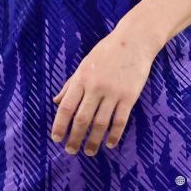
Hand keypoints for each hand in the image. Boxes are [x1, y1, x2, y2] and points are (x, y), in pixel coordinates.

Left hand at [51, 26, 158, 156]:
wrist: (134, 40)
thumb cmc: (107, 51)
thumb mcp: (85, 64)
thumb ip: (71, 84)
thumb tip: (56, 102)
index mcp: (82, 78)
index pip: (67, 107)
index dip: (60, 125)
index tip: (56, 139)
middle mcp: (96, 87)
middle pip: (82, 119)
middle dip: (75, 137)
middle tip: (71, 150)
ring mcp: (113, 92)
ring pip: (100, 124)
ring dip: (93, 141)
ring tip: (89, 151)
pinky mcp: (129, 96)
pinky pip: (120, 121)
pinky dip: (114, 135)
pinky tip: (109, 143)